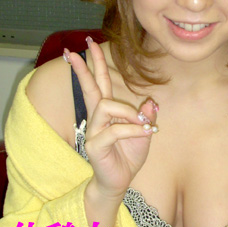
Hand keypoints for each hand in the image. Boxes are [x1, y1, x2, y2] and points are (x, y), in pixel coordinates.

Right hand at [66, 38, 158, 198]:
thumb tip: (150, 101)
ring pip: (106, 106)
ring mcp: (93, 131)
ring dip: (128, 112)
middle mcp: (97, 118)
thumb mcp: (143, 134)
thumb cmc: (128, 157)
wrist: (120, 182)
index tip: (87, 44)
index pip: (100, 83)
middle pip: (90, 87)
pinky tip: (143, 134)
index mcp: (107, 112)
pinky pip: (114, 130)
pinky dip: (132, 130)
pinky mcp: (95, 145)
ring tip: (142, 124)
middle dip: (86, 67)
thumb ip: (145, 117)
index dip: (96, 64)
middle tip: (78, 48)